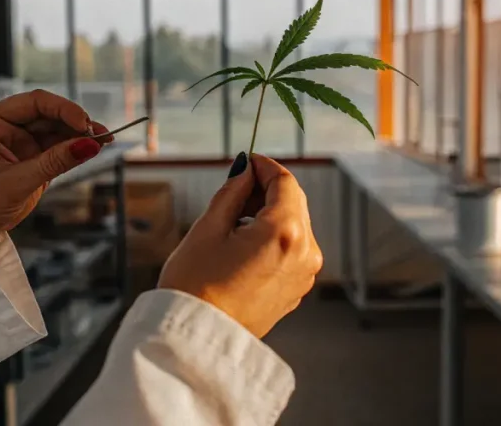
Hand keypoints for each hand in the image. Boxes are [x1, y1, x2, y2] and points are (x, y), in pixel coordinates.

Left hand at [0, 89, 112, 250]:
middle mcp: (7, 128)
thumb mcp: (15, 182)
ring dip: (80, 136)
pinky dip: (76, 150)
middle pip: (50, 115)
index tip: (84, 122)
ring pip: (58, 132)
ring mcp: (22, 145)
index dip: (62, 108)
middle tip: (100, 134)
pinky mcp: (33, 162)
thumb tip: (89, 145)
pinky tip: (93, 149)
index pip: (33, 103)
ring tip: (104, 140)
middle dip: (76, 122)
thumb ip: (53, 162)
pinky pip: (59, 150)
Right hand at [157, 153, 322, 337]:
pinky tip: (244, 242)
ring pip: (295, 225)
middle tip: (236, 186)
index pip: (285, 182)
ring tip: (234, 219)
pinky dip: (274, 237)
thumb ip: (232, 192)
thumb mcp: (208, 229)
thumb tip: (244, 170)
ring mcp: (304, 274)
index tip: (247, 160)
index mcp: (285, 232)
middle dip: (267, 189)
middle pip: (294, 202)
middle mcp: (305, 252)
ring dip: (270, 213)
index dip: (264, 166)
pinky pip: (292, 250)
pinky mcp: (296, 289)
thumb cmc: (195, 288)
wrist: (198, 340)